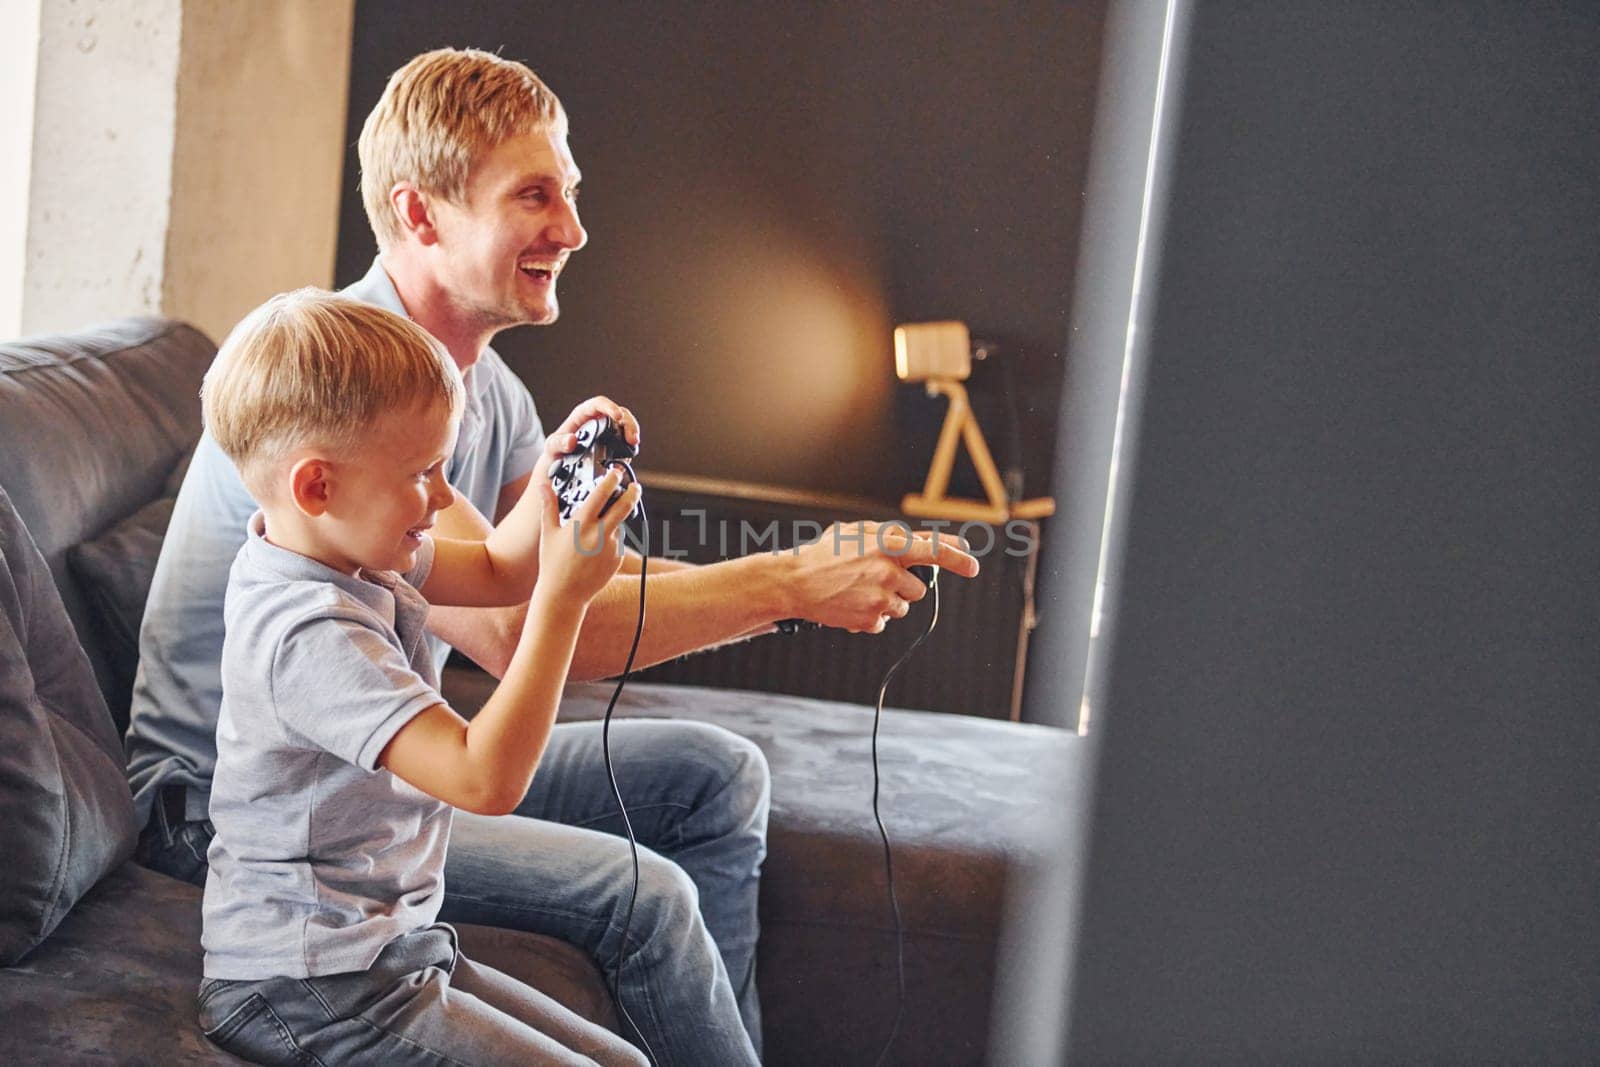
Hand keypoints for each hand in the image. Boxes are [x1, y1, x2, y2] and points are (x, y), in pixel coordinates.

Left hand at [531, 396, 640, 490]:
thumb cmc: (553, 454)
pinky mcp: (612, 446)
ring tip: (633, 445)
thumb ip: (558, 443)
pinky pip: (624, 443)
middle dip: (628, 423)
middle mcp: (597, 421)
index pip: (598, 404)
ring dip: (632, 434)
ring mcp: (606, 433)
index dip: (610, 407)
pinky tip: (628, 456)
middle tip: (632, 438)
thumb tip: (572, 440)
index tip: (617, 416)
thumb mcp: (551, 448)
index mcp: (582, 416)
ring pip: (625, 427)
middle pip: (619, 413)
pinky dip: (629, 448)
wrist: (557, 471)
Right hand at [535, 469, 639, 605]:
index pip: (601, 494)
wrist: (564, 595)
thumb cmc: (553, 563)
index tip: (616, 472)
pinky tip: (596, 549)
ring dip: (615, 521)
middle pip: (624, 506)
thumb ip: (549, 506)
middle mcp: (600, 534)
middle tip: (635, 486)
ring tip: (598, 530)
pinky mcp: (617, 559)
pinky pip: (618, 542)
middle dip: (632, 492)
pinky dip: (612, 539)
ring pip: (620, 525)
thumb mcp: (548, 533)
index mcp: (582, 524)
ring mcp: (611, 547)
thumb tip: (543, 485)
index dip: (612, 479)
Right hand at [784, 522, 979, 633]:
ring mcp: (881, 597)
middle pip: (919, 587)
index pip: (935, 550)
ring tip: (859, 590)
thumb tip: (922, 541)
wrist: (795, 582)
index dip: (958, 557)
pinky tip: (851, 604)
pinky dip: (870, 616)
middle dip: (904, 586)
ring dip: (888, 602)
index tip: (972, 564)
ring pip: (903, 606)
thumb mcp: (860, 533)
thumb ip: (892, 537)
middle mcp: (890, 571)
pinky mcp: (870, 619)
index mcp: (889, 544)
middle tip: (878, 579)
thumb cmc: (825, 554)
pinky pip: (883, 622)